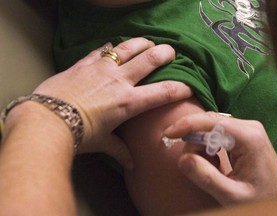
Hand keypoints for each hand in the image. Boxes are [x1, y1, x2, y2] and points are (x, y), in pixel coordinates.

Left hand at [34, 37, 191, 168]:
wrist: (47, 119)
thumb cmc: (79, 134)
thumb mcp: (102, 143)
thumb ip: (119, 151)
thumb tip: (131, 165)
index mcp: (128, 102)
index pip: (162, 92)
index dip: (179, 88)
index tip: (188, 87)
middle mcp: (118, 80)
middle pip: (148, 60)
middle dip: (164, 54)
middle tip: (171, 51)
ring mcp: (101, 68)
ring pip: (127, 48)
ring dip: (141, 43)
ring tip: (148, 41)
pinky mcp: (84, 63)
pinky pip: (100, 50)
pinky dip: (109, 47)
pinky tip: (112, 45)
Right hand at [163, 112, 276, 204]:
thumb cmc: (262, 200)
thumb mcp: (232, 196)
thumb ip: (206, 178)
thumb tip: (182, 159)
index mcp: (249, 137)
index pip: (211, 121)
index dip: (187, 125)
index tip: (168, 134)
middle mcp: (248, 127)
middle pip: (208, 123)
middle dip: (195, 142)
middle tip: (194, 165)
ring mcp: (245, 130)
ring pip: (210, 129)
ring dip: (201, 148)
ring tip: (211, 169)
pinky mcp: (242, 135)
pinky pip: (216, 134)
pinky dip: (208, 148)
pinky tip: (214, 163)